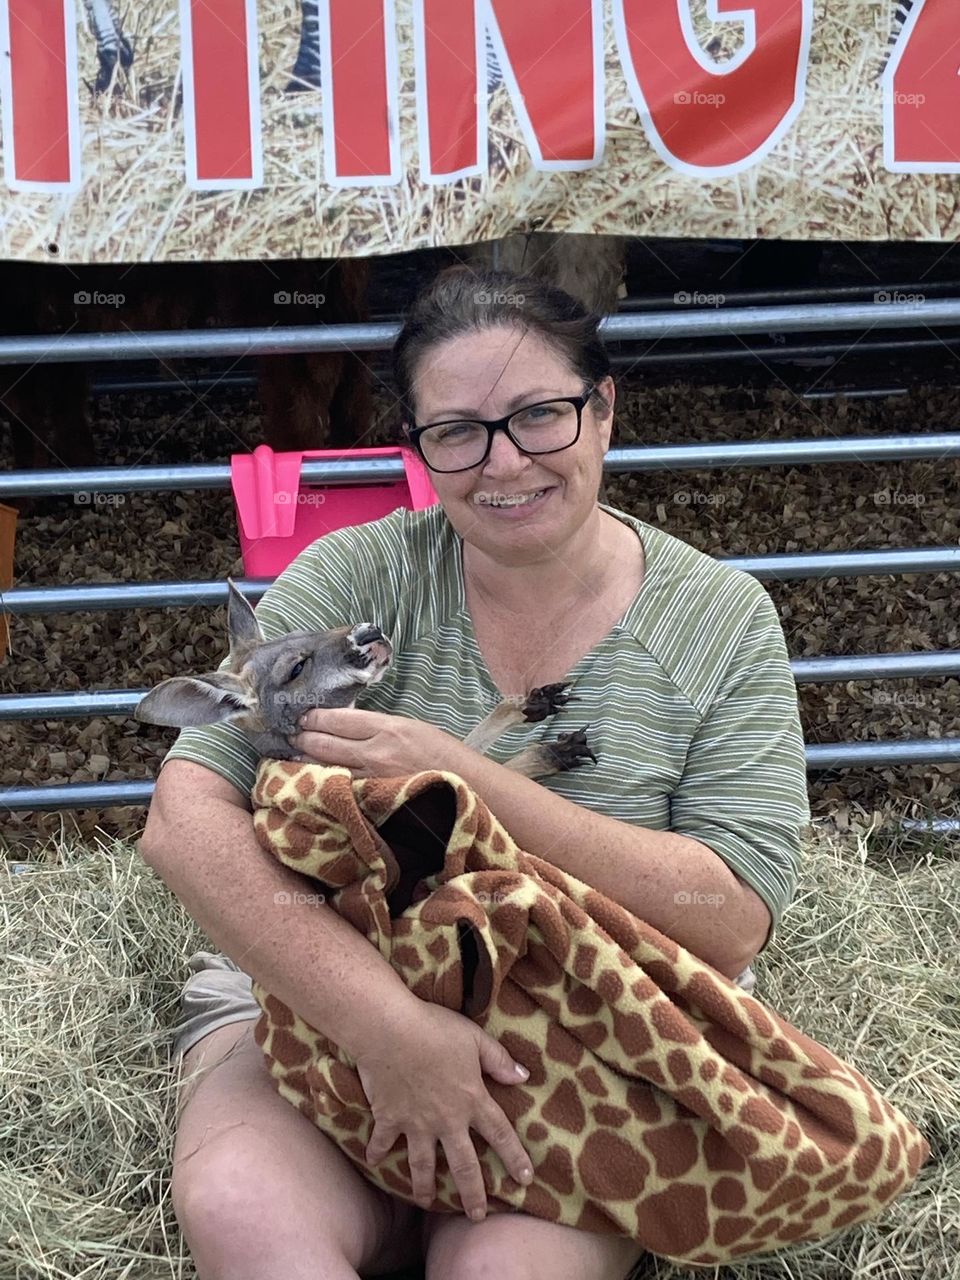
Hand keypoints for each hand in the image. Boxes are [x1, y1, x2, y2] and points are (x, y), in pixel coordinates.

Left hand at [290, 707, 463, 777]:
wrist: (468, 787)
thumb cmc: (443, 755)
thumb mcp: (412, 728)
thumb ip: (379, 727)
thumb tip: (347, 726)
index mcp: (387, 727)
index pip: (338, 719)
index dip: (314, 717)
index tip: (301, 716)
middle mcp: (376, 751)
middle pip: (325, 742)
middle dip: (303, 738)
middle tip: (289, 735)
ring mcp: (372, 779)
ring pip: (327, 768)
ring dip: (306, 762)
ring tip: (291, 756)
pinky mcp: (372, 801)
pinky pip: (340, 789)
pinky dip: (323, 783)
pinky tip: (311, 782)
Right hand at [354, 1001, 533, 1219]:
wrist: (389, 1030)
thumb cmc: (435, 1028)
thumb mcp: (475, 1039)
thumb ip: (499, 1060)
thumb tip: (524, 1076)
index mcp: (471, 1099)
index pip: (500, 1134)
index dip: (515, 1157)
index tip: (525, 1179)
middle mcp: (446, 1119)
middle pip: (464, 1164)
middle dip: (472, 1193)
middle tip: (477, 1216)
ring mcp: (415, 1123)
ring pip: (423, 1164)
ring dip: (424, 1186)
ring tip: (426, 1201)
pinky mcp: (388, 1118)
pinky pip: (382, 1141)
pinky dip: (376, 1152)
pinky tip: (374, 1162)